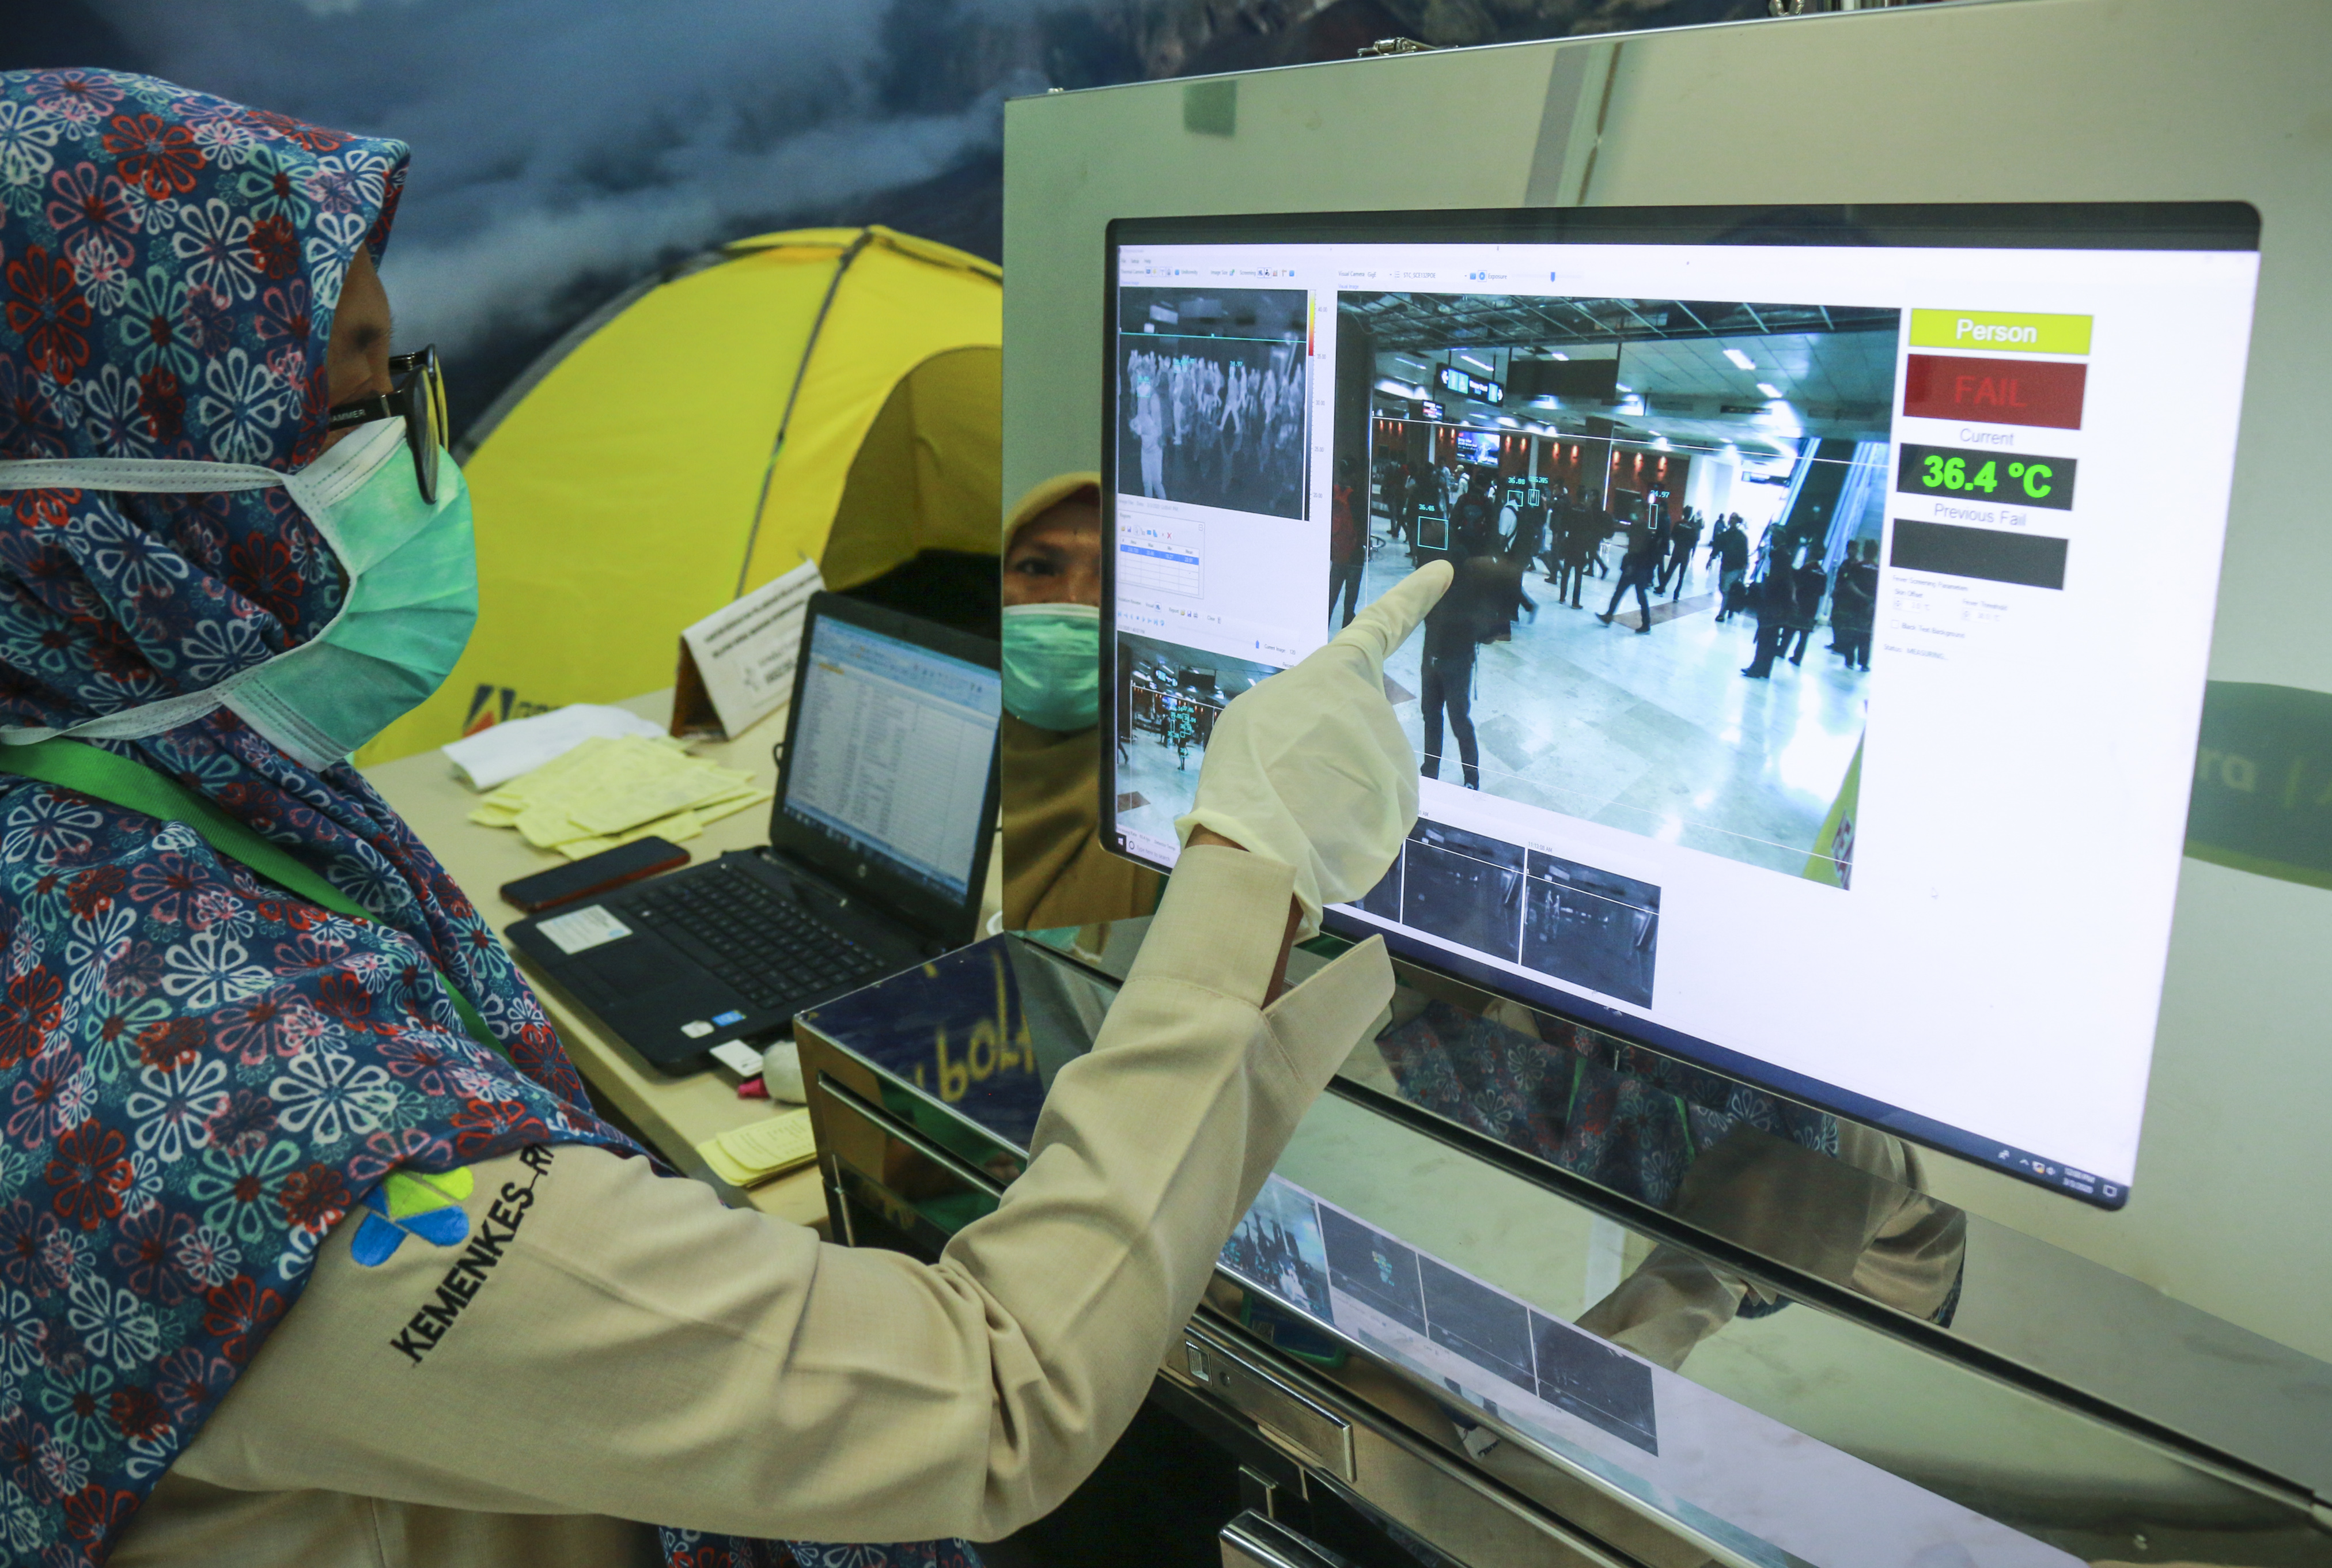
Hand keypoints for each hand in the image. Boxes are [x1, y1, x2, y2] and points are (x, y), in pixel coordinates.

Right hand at [1176, 562, 1451, 938]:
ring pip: (1362, 766)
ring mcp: (1395, 753)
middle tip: (1286, 771)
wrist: (1263, 841)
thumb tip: (1325, 729)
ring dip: (1332, 783)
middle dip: (1324, 746)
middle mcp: (1376, 706)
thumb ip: (1299, 705)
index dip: (1413, 597)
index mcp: (1339, 671)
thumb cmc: (1249, 768)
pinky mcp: (1404, 801)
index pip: (1382, 624)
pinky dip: (1347, 816)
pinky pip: (1372, 802)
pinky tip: (1319, 827)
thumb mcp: (1256, 713)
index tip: (1444, 572)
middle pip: (1352, 721)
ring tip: (1297, 799)